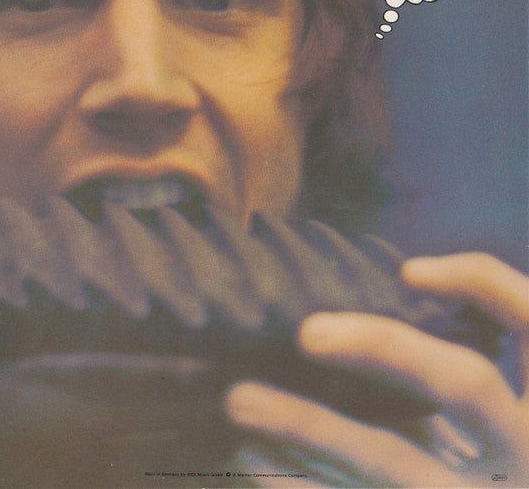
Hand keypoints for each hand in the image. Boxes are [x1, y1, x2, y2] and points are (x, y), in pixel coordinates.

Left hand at [224, 253, 528, 486]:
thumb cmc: (505, 448)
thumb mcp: (513, 397)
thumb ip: (477, 350)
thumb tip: (408, 279)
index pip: (528, 319)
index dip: (479, 282)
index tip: (408, 270)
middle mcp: (527, 455)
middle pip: (463, 385)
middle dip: (384, 346)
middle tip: (308, 331)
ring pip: (391, 459)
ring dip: (308, 425)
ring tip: (239, 400)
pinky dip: (300, 486)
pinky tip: (251, 457)